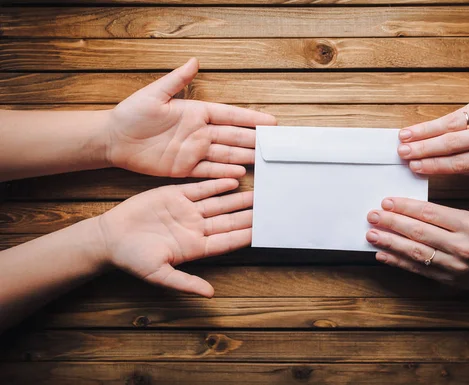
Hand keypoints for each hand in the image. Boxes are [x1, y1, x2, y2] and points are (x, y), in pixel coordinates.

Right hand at [97, 179, 252, 296]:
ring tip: (257, 193)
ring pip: (219, 203)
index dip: (245, 236)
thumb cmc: (133, 259)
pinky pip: (201, 189)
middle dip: (248, 215)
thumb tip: (210, 295)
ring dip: (238, 198)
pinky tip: (234, 180)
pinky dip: (217, 184)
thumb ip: (186, 283)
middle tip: (269, 208)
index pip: (227, 241)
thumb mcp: (160, 274)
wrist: (110, 237)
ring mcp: (187, 211)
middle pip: (228, 220)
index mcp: (195, 247)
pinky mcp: (176, 195)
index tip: (264, 231)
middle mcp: (195, 228)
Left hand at [107, 58, 276, 177]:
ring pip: (225, 154)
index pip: (229, 115)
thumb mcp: (154, 94)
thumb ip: (177, 80)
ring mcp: (193, 151)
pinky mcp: (183, 168)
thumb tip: (194, 61)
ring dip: (244, 157)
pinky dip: (223, 173)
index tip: (270, 122)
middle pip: (233, 136)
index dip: (250, 119)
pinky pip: (208, 171)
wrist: (113, 140)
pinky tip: (239, 175)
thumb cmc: (131, 114)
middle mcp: (199, 132)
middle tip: (274, 145)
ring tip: (262, 161)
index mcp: (196, 113)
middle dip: (254, 140)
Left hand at [365, 198, 468, 292]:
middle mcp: (462, 246)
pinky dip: (397, 262)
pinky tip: (382, 254)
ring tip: (371, 235)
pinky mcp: (447, 280)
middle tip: (372, 216)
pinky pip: (418, 269)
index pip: (430, 213)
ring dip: (390, 243)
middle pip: (419, 232)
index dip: (406, 207)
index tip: (387, 202)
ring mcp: (454, 266)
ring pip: (416, 252)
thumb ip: (445, 215)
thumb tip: (410, 210)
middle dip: (392, 223)